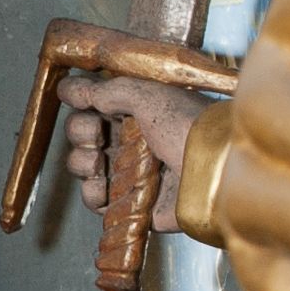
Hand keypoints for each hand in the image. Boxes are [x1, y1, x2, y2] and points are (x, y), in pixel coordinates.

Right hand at [60, 73, 201, 233]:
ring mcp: (131, 172)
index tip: (82, 103)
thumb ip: (108, 89)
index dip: (83, 104)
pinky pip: (97, 200)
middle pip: (84, 135)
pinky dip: (92, 194)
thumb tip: (72, 89)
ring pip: (85, 166)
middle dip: (81, 133)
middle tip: (96, 135)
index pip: (95, 106)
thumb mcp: (150, 94)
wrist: (217, 171)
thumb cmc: (191, 128)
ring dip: (82, 162)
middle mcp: (133, 141)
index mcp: (139, 112)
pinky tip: (101, 187)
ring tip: (98, 163)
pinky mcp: (132, 201)